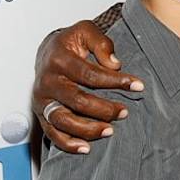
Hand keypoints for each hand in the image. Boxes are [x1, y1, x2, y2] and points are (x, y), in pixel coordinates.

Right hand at [32, 21, 142, 153]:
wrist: (47, 53)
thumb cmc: (70, 44)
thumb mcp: (86, 31)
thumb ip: (101, 43)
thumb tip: (114, 64)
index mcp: (59, 59)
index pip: (90, 74)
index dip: (115, 81)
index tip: (137, 86)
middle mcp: (47, 81)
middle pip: (77, 100)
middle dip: (104, 109)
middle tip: (125, 112)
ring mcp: (42, 100)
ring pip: (63, 120)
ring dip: (88, 129)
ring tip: (110, 131)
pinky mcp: (41, 114)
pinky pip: (52, 133)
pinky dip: (68, 143)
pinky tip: (86, 148)